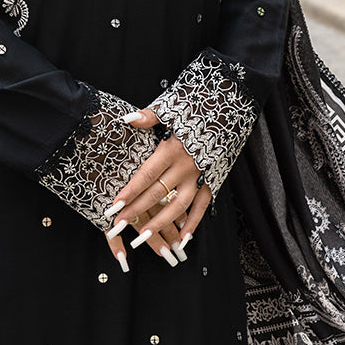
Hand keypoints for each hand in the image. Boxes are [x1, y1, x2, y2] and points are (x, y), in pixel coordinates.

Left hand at [103, 109, 210, 270]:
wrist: (229, 108)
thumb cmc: (195, 107)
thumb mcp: (170, 107)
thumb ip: (148, 117)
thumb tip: (128, 119)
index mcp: (171, 149)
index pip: (146, 176)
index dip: (130, 192)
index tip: (115, 206)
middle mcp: (185, 166)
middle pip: (157, 193)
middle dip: (136, 211)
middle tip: (119, 225)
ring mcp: (200, 176)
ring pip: (178, 205)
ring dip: (161, 223)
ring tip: (143, 237)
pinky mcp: (213, 180)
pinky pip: (202, 206)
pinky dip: (193, 223)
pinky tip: (182, 237)